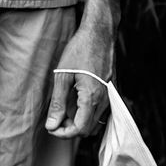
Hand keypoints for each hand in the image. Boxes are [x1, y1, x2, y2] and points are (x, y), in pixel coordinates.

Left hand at [45, 17, 114, 138]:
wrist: (100, 32)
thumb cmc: (80, 49)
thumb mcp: (62, 75)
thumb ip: (57, 103)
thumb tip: (51, 125)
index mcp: (92, 98)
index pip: (79, 130)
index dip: (63, 133)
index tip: (51, 126)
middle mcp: (105, 101)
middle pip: (88, 130)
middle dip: (70, 128)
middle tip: (56, 117)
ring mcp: (112, 97)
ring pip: (96, 124)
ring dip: (80, 122)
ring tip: (65, 110)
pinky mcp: (114, 92)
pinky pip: (103, 114)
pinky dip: (89, 115)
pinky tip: (77, 103)